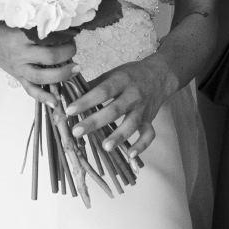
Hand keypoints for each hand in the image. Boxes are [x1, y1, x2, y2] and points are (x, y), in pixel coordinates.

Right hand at [0, 16, 75, 103]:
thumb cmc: (4, 28)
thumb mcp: (20, 23)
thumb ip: (38, 27)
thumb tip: (64, 29)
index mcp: (21, 37)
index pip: (47, 38)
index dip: (62, 37)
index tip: (70, 34)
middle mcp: (21, 54)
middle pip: (49, 57)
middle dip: (67, 53)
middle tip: (73, 49)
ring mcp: (19, 68)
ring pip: (42, 76)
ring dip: (62, 74)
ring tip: (75, 69)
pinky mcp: (18, 77)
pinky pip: (30, 90)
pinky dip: (43, 97)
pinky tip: (56, 102)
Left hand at [65, 57, 184, 157]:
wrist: (160, 75)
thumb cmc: (130, 75)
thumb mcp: (112, 74)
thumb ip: (93, 85)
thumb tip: (69, 94)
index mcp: (121, 81)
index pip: (102, 91)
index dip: (86, 101)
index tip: (70, 110)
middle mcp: (133, 95)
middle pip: (114, 110)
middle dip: (95, 122)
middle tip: (77, 131)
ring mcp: (143, 109)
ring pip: (131, 124)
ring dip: (119, 136)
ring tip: (105, 146)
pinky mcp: (150, 120)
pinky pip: (149, 135)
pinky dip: (141, 146)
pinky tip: (130, 155)